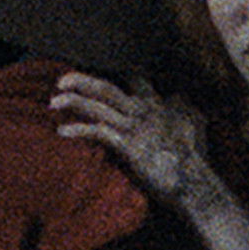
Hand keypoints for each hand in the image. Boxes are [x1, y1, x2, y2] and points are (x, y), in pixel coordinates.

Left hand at [49, 73, 218, 213]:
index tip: (93, 68)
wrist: (194, 181)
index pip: (134, 79)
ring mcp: (135, 129)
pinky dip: (79, 130)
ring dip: (74, 102)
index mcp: (155, 106)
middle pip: (108, 88)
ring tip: (54, 101)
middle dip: (83, 81)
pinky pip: (98, 133)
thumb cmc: (193, 158)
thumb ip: (185, 108)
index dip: (114, 71)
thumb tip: (181, 95)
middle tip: (61, 80)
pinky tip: (62, 131)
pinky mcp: (128, 147)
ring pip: (99, 107)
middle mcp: (143, 112)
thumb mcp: (194, 125)